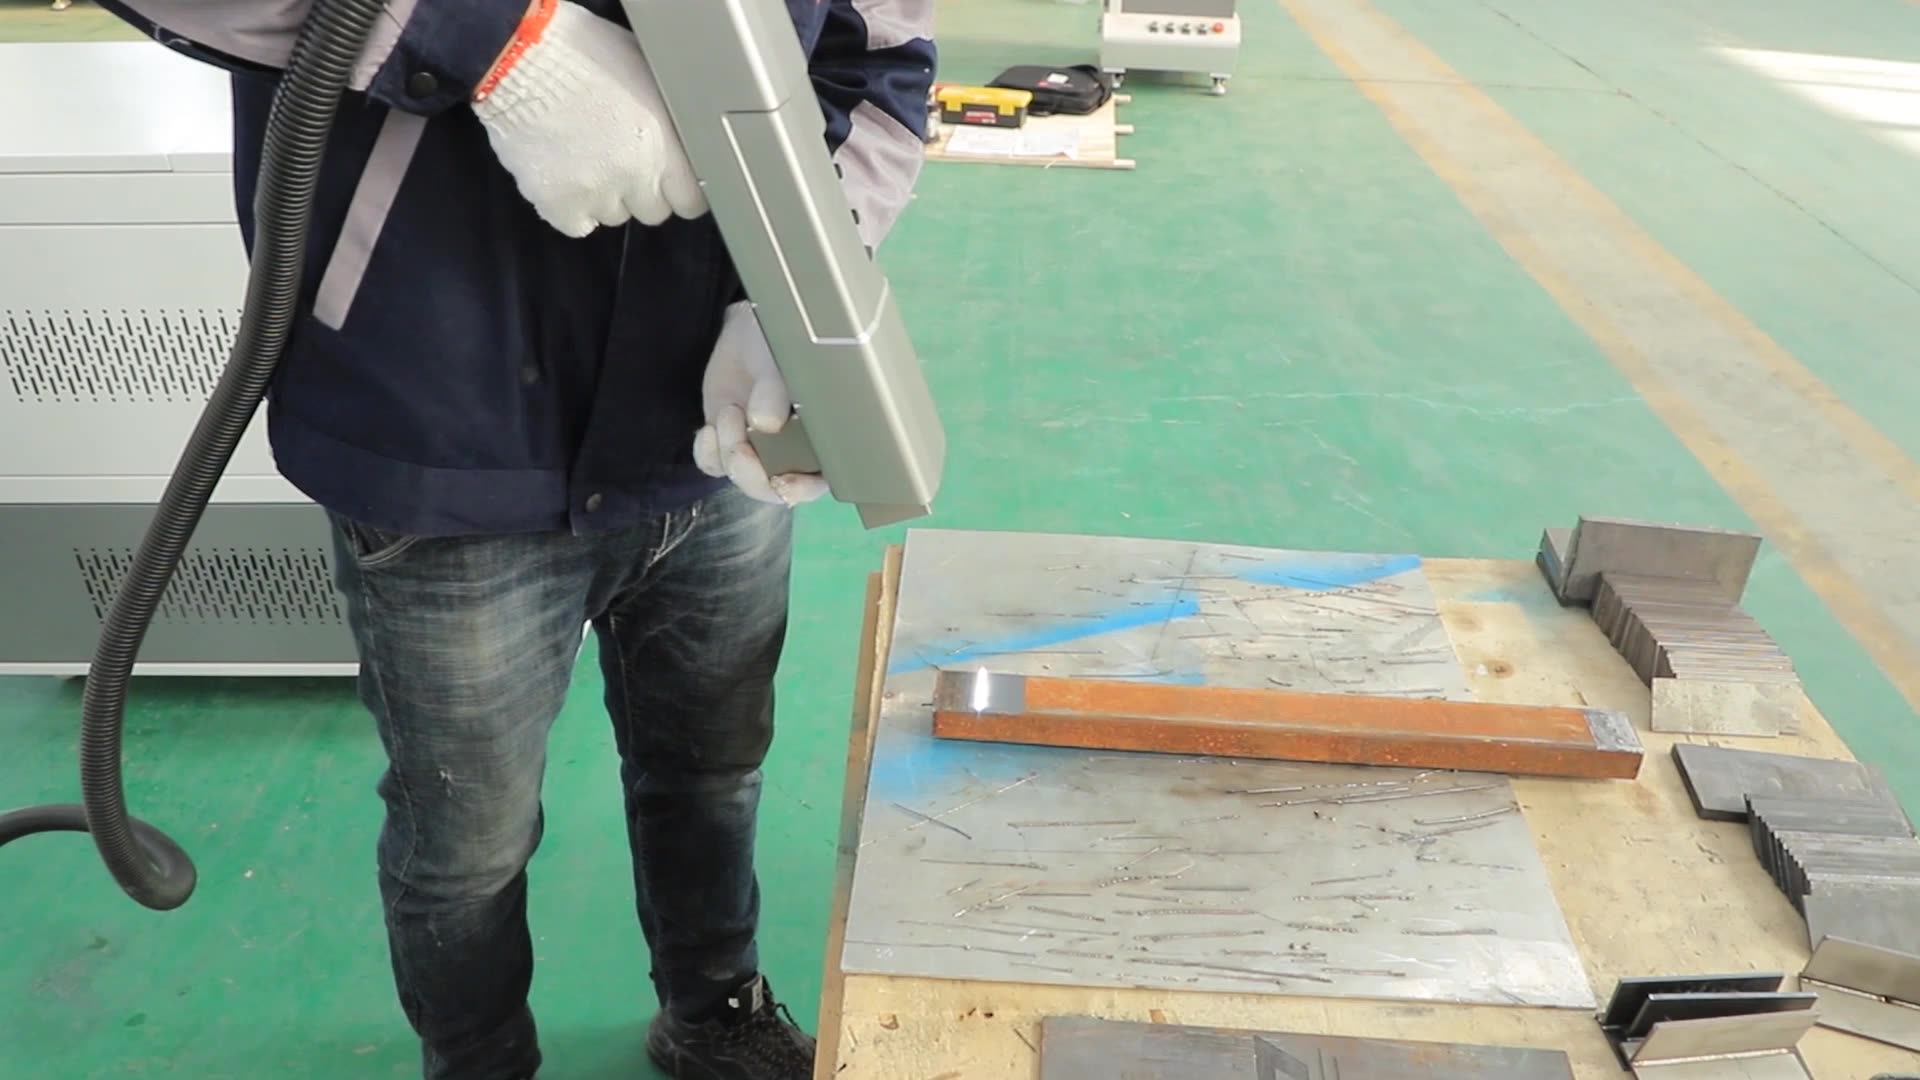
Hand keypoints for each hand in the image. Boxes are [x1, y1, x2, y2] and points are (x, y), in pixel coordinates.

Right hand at [472, 1, 705, 236]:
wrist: (523, 58)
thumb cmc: (586, 53)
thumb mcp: (647, 76)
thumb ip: (667, 119)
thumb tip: (678, 136)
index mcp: (666, 145)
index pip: (691, 200)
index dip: (679, 190)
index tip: (669, 181)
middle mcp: (636, 176)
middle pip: (653, 211)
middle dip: (642, 190)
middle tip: (621, 161)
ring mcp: (596, 193)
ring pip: (614, 216)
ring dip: (605, 196)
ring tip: (586, 160)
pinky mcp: (557, 202)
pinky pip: (576, 224)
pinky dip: (572, 209)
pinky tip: (565, 178)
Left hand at [692, 302, 829, 506]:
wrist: (750, 331)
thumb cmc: (781, 344)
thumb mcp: (784, 360)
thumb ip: (776, 391)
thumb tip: (765, 424)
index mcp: (820, 440)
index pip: (817, 482)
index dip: (801, 489)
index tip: (781, 480)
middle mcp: (791, 453)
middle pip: (774, 490)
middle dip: (753, 475)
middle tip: (740, 448)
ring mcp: (757, 451)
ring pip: (741, 478)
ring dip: (729, 451)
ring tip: (731, 410)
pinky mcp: (726, 444)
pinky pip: (713, 465)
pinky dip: (707, 452)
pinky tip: (710, 427)